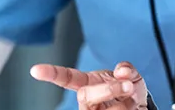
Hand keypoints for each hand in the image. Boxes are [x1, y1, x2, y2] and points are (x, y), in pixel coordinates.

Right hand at [30, 61, 148, 109]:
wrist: (139, 108)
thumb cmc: (128, 90)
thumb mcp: (130, 75)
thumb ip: (126, 69)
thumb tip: (121, 71)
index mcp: (87, 83)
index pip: (67, 78)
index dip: (52, 73)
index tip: (35, 70)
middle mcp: (87, 100)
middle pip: (85, 95)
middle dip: (107, 90)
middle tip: (128, 86)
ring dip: (126, 103)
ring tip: (132, 101)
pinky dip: (132, 109)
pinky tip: (132, 109)